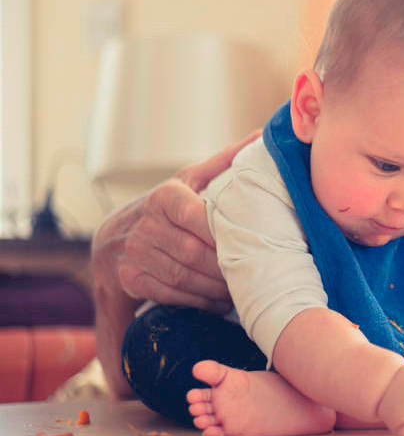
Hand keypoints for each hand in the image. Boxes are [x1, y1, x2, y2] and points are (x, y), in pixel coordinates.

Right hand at [91, 130, 258, 312]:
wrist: (112, 242)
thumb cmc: (164, 208)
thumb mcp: (188, 181)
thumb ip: (222, 162)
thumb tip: (260, 135)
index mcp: (165, 196)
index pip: (199, 218)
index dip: (225, 235)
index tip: (252, 243)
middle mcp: (145, 224)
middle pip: (195, 253)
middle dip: (227, 267)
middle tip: (254, 273)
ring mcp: (135, 253)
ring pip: (185, 276)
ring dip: (217, 287)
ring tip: (242, 288)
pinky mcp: (132, 279)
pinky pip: (172, 294)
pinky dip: (200, 300)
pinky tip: (219, 300)